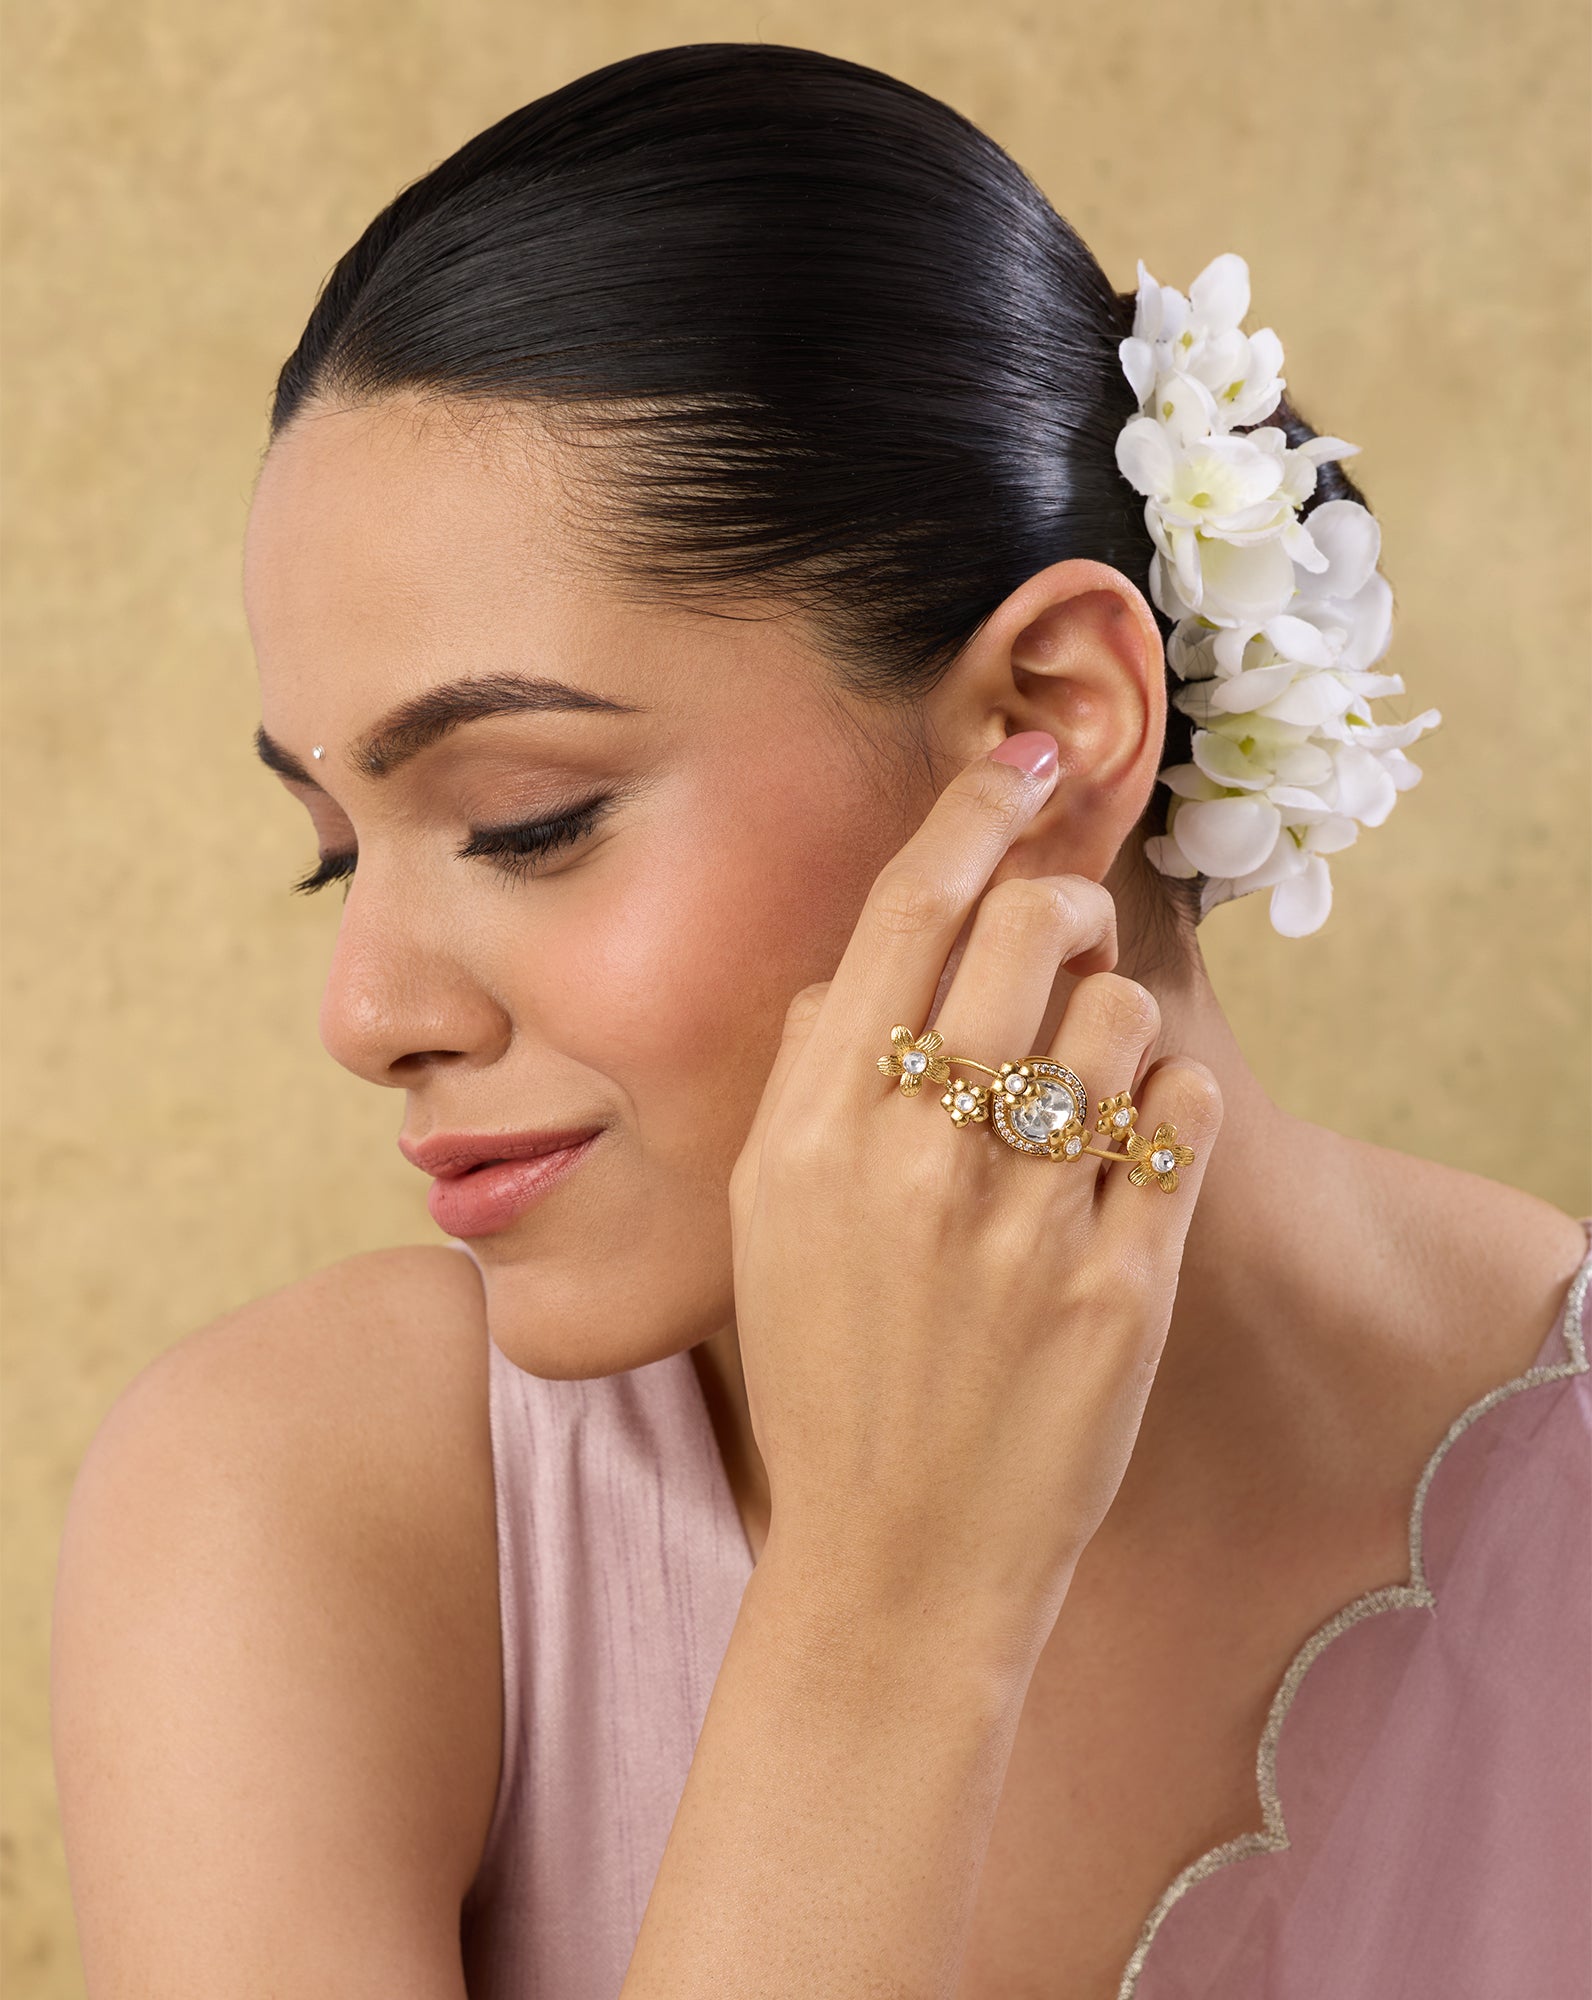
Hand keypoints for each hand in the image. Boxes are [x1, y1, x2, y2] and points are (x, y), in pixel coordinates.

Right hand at [727, 733, 1222, 1665]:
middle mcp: (913, 1156)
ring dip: (1113, 1017)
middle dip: (1063, 902)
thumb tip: (861, 961)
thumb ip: (801, 1073)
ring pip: (1118, 1013)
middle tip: (1066, 929)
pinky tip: (1128, 1146)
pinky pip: (1177, 1116)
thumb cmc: (825, 1373)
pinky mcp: (1117, 1284)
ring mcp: (1019, 1220)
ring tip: (1081, 1080)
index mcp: (812, 1128)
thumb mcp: (764, 1218)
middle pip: (1030, 928)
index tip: (1025, 758)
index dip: (977, 810)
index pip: (908, 911)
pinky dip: (1166, 1105)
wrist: (894, 1558)